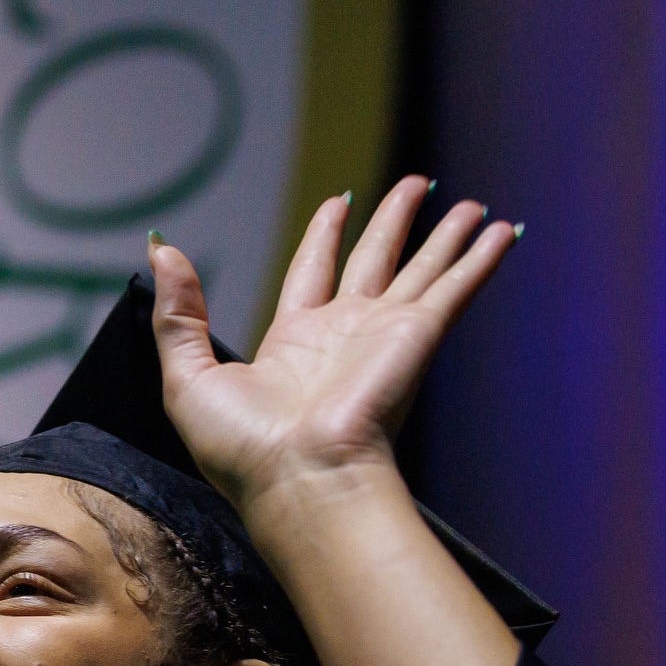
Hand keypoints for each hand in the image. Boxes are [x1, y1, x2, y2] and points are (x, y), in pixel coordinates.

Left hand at [150, 178, 517, 517]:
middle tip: (417, 185)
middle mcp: (343, 335)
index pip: (313, 272)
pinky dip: (481, 260)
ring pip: (423, 269)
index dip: (327, 235)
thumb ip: (178, 314)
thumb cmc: (243, 448)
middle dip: (396, 222)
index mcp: (293, 342)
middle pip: (376, 260)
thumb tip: (161, 251)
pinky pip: (454, 288)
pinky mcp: (417, 337)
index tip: (340, 203)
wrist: (300, 480)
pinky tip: (504, 232)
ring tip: (473, 205)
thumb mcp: (187, 377)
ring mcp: (384, 335)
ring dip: (448, 236)